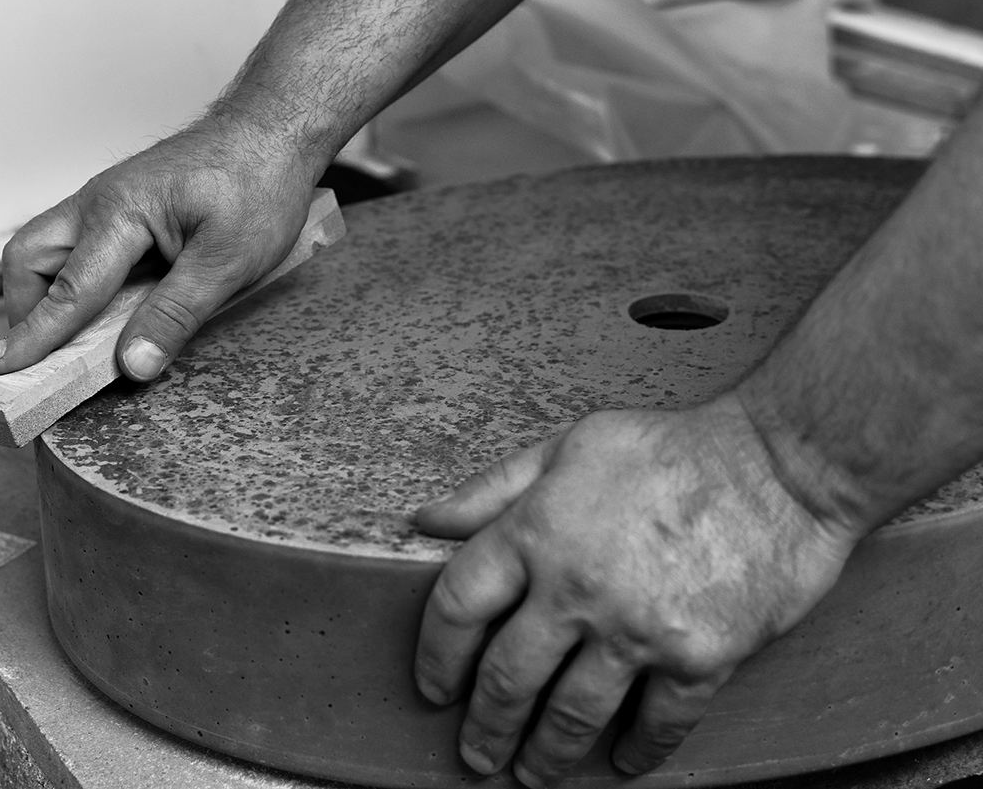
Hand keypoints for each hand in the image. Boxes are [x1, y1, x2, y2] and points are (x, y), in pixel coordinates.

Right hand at [0, 118, 316, 379]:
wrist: (274, 131)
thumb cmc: (258, 183)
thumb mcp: (228, 262)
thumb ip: (177, 314)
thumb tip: (134, 364)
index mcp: (119, 212)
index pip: (68, 290)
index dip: (36, 337)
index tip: (2, 372)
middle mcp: (98, 202)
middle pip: (29, 259)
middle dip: (27, 311)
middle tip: (43, 360)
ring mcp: (105, 201)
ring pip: (48, 251)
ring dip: (50, 295)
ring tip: (72, 342)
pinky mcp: (121, 208)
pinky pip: (79, 248)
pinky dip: (76, 282)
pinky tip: (107, 310)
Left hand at [413, 395, 858, 786]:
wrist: (780, 465)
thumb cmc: (669, 448)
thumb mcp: (567, 447)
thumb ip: (491, 491)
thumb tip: (423, 522)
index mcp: (535, 531)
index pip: (457, 607)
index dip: (435, 656)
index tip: (434, 686)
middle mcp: (576, 588)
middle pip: (507, 679)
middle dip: (485, 728)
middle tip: (477, 754)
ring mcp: (637, 629)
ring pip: (572, 716)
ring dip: (546, 756)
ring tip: (532, 776)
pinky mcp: (698, 658)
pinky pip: (656, 725)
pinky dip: (636, 753)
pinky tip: (620, 765)